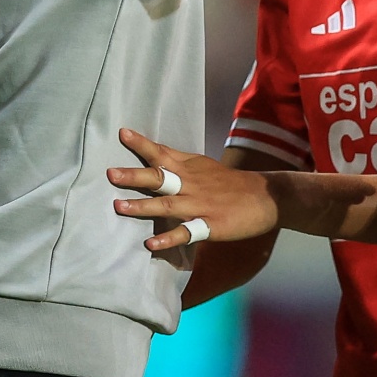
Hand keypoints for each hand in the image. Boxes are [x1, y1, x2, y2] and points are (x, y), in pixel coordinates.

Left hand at [107, 128, 279, 250]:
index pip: (162, 153)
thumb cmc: (231, 183)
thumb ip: (179, 162)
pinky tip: (151, 243)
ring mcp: (200, 204)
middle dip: (135, 176)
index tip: (122, 133)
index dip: (142, 144)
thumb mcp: (205, 166)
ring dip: (143, 207)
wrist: (266, 197)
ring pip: (167, 205)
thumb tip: (153, 154)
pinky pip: (186, 232)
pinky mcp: (210, 225)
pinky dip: (168, 238)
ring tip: (119, 207)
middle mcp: (192, 184)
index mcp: (191, 168)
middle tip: (110, 173)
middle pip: (160, 177)